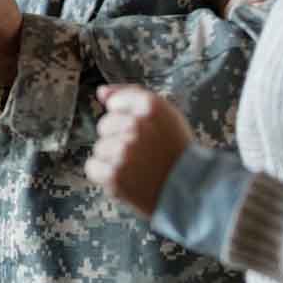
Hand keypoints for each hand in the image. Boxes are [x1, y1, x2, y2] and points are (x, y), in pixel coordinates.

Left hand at [85, 84, 192, 217]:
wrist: (190, 189)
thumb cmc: (176, 151)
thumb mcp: (164, 113)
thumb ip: (131, 95)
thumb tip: (102, 92)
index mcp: (150, 105)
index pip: (115, 102)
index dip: (126, 118)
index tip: (141, 131)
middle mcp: (136, 125)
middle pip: (104, 125)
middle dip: (118, 137)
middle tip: (141, 151)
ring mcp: (123, 151)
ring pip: (100, 147)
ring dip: (113, 158)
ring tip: (137, 166)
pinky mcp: (114, 175)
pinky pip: (93, 167)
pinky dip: (105, 174)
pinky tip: (126, 177)